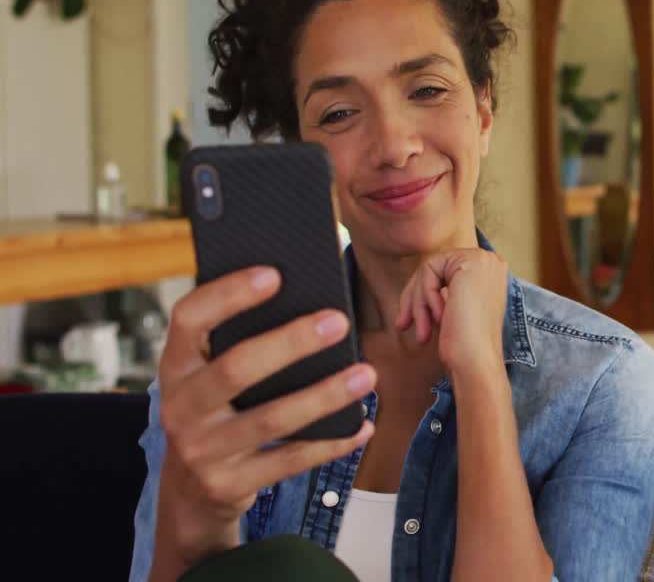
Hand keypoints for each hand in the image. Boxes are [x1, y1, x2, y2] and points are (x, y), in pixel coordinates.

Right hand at [153, 266, 375, 570]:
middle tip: (339, 321)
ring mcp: (202, 450)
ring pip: (271, 419)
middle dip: (291, 343)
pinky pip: (289, 461)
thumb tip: (310, 302)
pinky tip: (363, 427)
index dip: (228, 295)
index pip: (189, 319)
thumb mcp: (208, 376)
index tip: (274, 274)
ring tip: (367, 374)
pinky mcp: (227, 484)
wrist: (189, 490)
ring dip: (324, 395)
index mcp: (176, 365)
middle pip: (236, 368)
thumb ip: (240, 342)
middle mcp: (179, 407)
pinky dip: (331, 443)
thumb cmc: (217, 410)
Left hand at [395, 248, 508, 379]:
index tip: (408, 321)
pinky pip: (429, 270)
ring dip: (418, 302)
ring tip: (421, 331)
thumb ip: (442, 290)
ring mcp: (482, 259)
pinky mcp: (470, 263)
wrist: (476, 361)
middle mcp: (489, 261)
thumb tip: (414, 284)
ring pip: (429, 269)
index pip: (443, 271)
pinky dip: (426, 296)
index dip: (422, 294)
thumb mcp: (451, 309)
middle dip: (414, 298)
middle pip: (434, 268)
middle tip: (403, 324)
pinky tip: (437, 319)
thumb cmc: (464, 345)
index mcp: (489, 273)